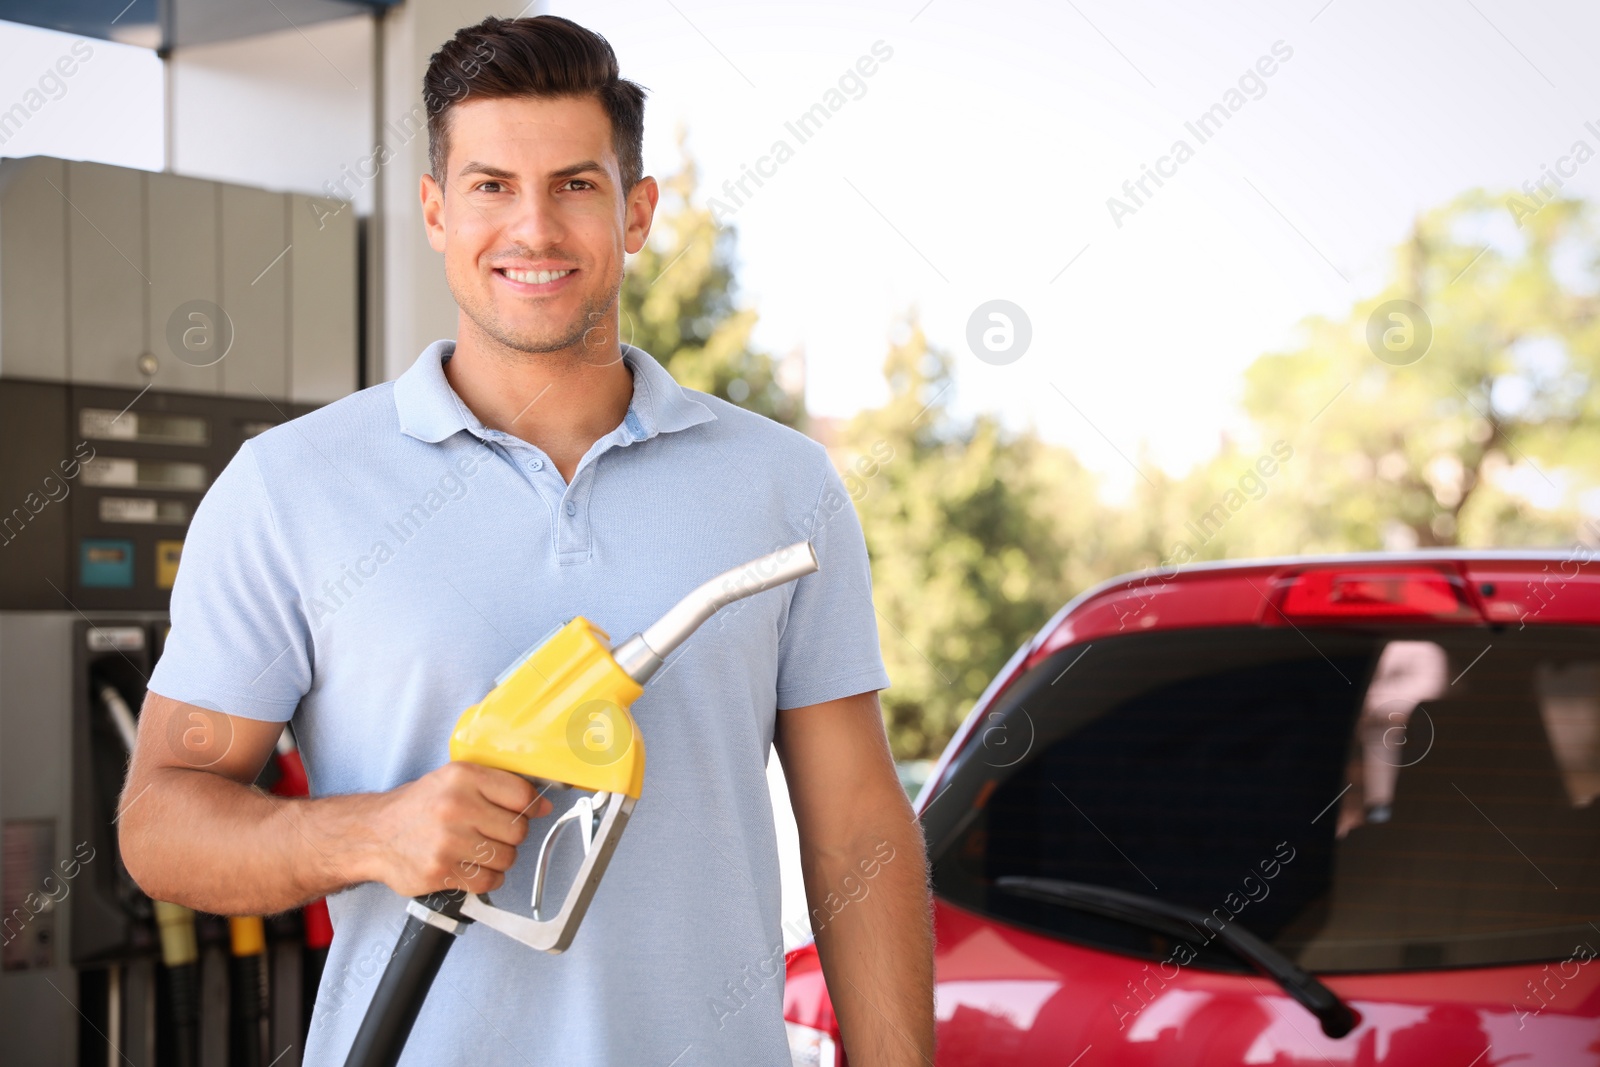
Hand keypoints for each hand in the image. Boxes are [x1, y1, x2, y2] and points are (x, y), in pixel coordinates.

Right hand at [369, 762, 552, 896]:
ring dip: (498, 859)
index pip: (521, 794)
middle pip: (518, 831)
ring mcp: (448, 842)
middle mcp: (456, 807)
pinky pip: (488, 881)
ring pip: (506, 858)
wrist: (374, 834)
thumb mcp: (455, 780)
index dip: (530, 807)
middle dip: (511, 836)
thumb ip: (498, 788)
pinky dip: (486, 878)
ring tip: (477, 850)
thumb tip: (542, 806)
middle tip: (492, 833)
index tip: (524, 812)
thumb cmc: (419, 807)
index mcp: (463, 777)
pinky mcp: (441, 871)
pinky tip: (470, 867)